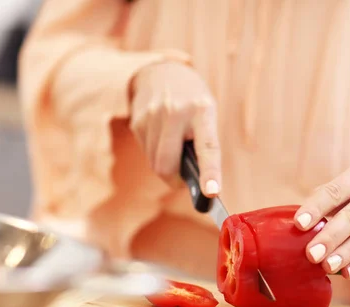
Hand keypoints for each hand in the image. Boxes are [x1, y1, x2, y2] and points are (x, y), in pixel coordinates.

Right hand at [131, 62, 220, 195]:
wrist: (164, 72)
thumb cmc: (192, 100)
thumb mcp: (207, 113)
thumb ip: (203, 143)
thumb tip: (194, 181)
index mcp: (202, 111)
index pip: (207, 147)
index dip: (210, 172)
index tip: (211, 192)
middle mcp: (175, 112)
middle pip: (166, 165)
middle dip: (174, 180)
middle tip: (183, 181)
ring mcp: (152, 115)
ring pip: (154, 163)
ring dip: (165, 166)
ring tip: (174, 148)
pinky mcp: (137, 120)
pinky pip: (146, 153)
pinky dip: (155, 154)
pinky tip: (161, 136)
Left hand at [294, 162, 349, 278]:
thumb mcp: (348, 182)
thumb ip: (325, 198)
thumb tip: (300, 224)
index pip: (335, 192)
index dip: (316, 208)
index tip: (299, 223)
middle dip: (331, 237)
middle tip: (311, 254)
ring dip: (345, 253)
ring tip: (326, 266)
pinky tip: (346, 272)